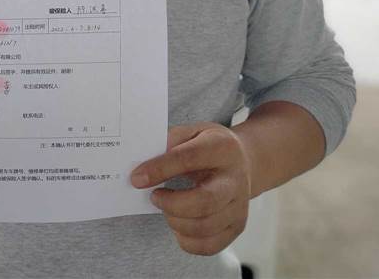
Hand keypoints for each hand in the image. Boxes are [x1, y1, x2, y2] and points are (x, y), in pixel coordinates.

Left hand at [130, 123, 251, 256]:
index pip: (189, 159)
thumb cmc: (209, 147)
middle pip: (205, 201)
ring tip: (166, 208)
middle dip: (171, 204)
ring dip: (175, 221)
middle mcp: (235, 179)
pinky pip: (209, 245)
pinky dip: (186, 240)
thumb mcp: (191, 132)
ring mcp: (239, 206)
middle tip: (154, 196)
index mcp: (222, 148)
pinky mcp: (236, 226)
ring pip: (205, 227)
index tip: (137, 178)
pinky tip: (179, 224)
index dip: (160, 169)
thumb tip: (143, 169)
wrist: (242, 161)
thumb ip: (168, 145)